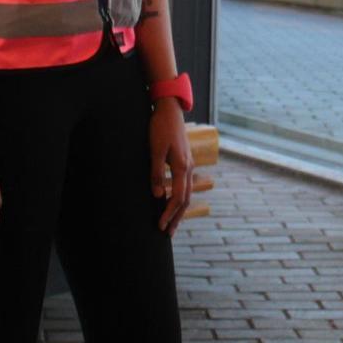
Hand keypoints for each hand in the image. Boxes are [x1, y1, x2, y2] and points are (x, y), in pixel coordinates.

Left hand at [149, 101, 193, 235]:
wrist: (169, 109)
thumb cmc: (160, 128)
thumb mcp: (154, 150)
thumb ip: (156, 173)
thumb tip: (157, 196)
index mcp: (181, 167)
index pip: (177, 198)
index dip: (169, 214)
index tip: (160, 227)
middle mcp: (188, 167)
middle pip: (185, 200)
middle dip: (176, 217)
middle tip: (167, 233)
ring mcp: (188, 164)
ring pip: (186, 193)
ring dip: (178, 210)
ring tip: (171, 222)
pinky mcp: (184, 160)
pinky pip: (184, 184)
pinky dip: (179, 197)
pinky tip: (171, 200)